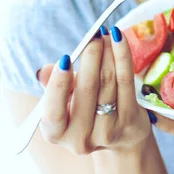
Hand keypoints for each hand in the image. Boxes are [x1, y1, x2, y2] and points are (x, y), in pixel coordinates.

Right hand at [36, 26, 152, 154]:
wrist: (121, 135)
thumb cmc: (84, 111)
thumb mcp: (63, 102)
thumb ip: (52, 87)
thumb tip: (44, 72)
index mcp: (57, 133)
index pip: (53, 112)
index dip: (59, 85)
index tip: (65, 59)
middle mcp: (81, 138)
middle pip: (87, 89)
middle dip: (91, 56)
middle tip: (93, 35)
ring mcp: (108, 131)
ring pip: (108, 81)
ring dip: (108, 52)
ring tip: (107, 34)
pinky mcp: (130, 119)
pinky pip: (126, 80)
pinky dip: (123, 56)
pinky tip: (119, 40)